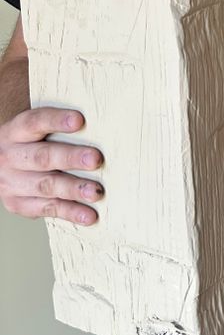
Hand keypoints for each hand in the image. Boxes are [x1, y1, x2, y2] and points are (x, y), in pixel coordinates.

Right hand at [0, 108, 102, 224]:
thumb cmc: (29, 143)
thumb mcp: (34, 131)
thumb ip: (58, 127)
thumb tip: (101, 123)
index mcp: (15, 132)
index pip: (34, 122)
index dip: (56, 120)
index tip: (79, 120)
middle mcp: (10, 157)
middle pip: (42, 157)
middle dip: (70, 158)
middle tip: (95, 159)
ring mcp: (12, 183)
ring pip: (46, 185)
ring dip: (74, 189)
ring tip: (96, 192)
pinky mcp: (18, 204)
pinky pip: (47, 208)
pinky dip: (70, 212)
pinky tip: (89, 214)